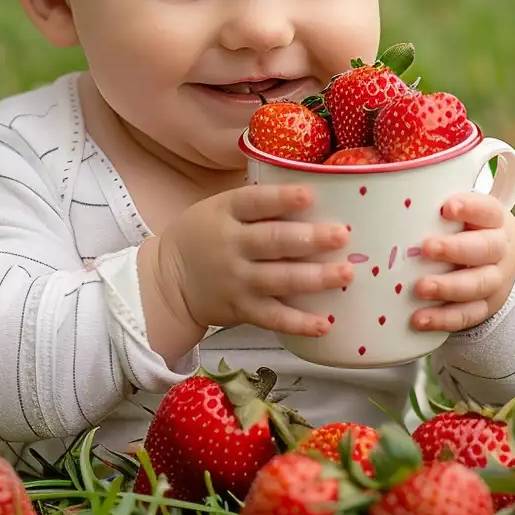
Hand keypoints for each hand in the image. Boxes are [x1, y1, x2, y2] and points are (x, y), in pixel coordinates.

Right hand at [145, 185, 356, 361]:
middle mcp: (231, 246)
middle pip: (273, 242)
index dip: (281, 199)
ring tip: (346, 274)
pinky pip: (273, 318)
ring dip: (315, 278)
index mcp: (226, 213)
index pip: (254, 202)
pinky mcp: (241, 309)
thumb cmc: (204, 237)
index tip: (309, 195)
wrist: (168, 282)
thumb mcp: (218, 209)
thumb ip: (257, 203)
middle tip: (341, 235)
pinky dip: (299, 323)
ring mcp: (237, 281)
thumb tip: (314, 189)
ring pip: (279, 280)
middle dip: (309, 239)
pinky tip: (325, 325)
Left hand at [409, 195, 514, 332]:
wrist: (497, 265)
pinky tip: (419, 319)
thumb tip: (384, 202)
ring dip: (448, 287)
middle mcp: (499, 250)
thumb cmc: (466, 233)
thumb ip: (434, 211)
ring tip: (420, 288)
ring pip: (477, 285)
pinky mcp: (484, 307)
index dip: (470, 208)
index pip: (487, 210)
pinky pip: (467, 315)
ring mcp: (494, 280)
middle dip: (455, 249)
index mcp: (493, 221)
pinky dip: (443, 318)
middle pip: (486, 248)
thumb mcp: (461, 218)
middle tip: (426, 248)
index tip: (446, 207)